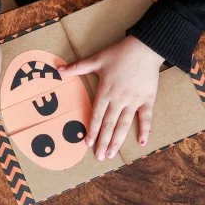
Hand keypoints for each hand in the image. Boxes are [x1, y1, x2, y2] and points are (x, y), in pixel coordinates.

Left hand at [59, 36, 162, 159]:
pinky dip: (145, 130)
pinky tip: (141, 143)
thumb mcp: (96, 59)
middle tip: (100, 157)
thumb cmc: (118, 54)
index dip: (92, 130)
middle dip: (104, 141)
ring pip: (125, 125)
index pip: (97, 115)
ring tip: (113, 154)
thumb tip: (58, 69)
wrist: (143, 48)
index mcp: (105, 91)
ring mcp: (134, 101)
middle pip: (110, 124)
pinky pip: (146, 118)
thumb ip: (77, 67)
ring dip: (118, 140)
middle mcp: (119, 99)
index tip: (88, 143)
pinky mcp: (147, 100)